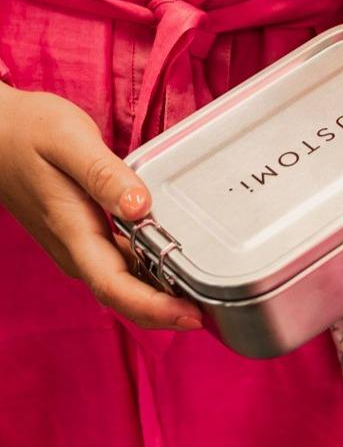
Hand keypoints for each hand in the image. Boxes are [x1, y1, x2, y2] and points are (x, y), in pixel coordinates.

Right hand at [0, 83, 203, 329]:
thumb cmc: (27, 131)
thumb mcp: (68, 141)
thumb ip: (104, 175)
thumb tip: (140, 206)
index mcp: (73, 230)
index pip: (115, 286)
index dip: (155, 307)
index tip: (191, 315)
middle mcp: (76, 248)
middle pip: (124, 296)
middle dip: (165, 312)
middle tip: (210, 315)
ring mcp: (79, 245)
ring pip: (123, 284)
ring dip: (160, 298)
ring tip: (205, 298)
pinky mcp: (85, 236)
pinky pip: (121, 266)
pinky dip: (149, 275)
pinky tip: (176, 269)